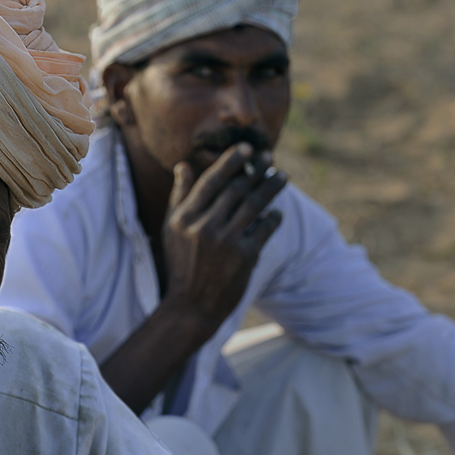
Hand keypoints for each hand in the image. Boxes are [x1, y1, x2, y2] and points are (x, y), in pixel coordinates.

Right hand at [160, 141, 287, 334]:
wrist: (191, 306)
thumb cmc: (180, 264)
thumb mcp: (171, 229)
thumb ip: (179, 196)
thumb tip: (184, 165)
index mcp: (185, 217)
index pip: (212, 181)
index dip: (231, 161)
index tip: (246, 148)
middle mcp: (204, 226)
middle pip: (237, 189)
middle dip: (256, 170)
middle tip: (269, 158)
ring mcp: (225, 242)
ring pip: (255, 204)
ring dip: (271, 187)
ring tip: (282, 176)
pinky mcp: (244, 257)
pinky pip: (265, 228)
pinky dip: (273, 217)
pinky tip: (276, 213)